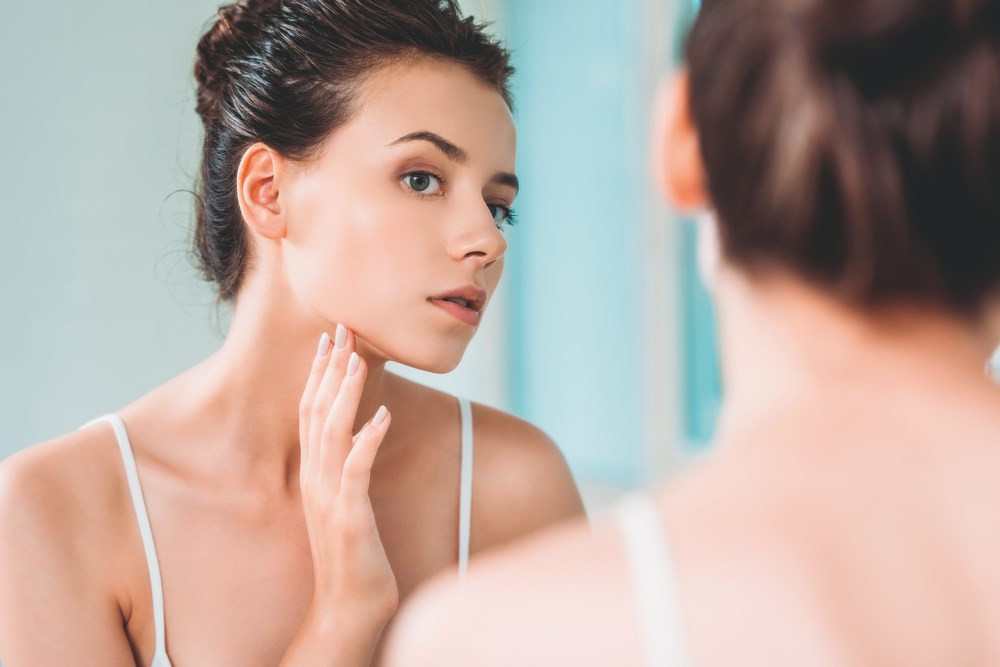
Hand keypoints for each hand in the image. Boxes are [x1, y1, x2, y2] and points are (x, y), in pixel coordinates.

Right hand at [297, 324, 396, 635]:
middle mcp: (316, 479)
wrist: (347, 606)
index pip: (311, 412)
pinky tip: (384, 416)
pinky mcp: (349, 516)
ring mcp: (329, 497)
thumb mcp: (345, 503)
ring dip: (345, 394)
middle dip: (330, 369)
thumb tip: (361, 433)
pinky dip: (368, 440)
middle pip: (317, 412)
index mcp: (314, 473)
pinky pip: (357, 470)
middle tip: (342, 330)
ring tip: (358, 359)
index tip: (331, 339)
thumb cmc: (352, 555)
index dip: (320, 374)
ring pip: (332, 434)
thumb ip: (346, 468)